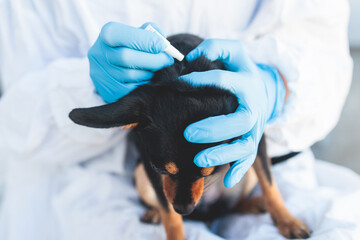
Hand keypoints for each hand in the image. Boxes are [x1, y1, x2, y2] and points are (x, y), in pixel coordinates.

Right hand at [88, 22, 173, 102]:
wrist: (114, 65)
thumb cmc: (132, 45)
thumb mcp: (139, 33)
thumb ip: (152, 33)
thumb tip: (165, 45)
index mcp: (107, 34)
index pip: (122, 35)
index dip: (145, 40)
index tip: (163, 46)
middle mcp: (99, 54)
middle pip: (126, 58)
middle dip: (152, 59)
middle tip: (167, 60)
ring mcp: (101, 74)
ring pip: (130, 76)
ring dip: (149, 73)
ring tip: (157, 70)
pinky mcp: (108, 91)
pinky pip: (130, 90)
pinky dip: (144, 84)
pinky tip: (149, 79)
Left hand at [181, 39, 285, 187]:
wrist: (263, 89)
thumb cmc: (240, 71)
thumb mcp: (233, 52)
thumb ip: (214, 47)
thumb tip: (189, 58)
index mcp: (247, 83)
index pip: (225, 81)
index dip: (200, 81)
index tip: (178, 84)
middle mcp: (253, 107)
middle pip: (240, 121)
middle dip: (215, 128)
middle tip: (188, 133)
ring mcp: (255, 127)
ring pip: (244, 145)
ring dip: (223, 154)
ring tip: (199, 160)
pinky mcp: (252, 140)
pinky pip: (248, 158)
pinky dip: (239, 170)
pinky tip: (227, 182)